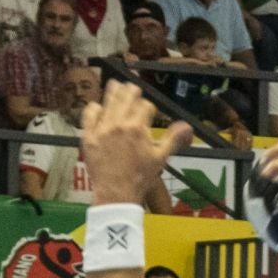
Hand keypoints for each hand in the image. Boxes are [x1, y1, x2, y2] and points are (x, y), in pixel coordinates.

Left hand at [79, 81, 192, 204]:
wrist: (116, 193)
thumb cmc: (140, 178)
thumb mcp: (160, 158)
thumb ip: (173, 139)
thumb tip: (188, 126)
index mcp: (137, 128)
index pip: (145, 106)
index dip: (148, 107)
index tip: (148, 112)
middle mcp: (119, 124)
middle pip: (126, 97)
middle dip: (131, 91)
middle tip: (132, 87)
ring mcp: (102, 130)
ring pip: (108, 102)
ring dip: (113, 92)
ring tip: (115, 84)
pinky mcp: (88, 137)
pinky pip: (89, 115)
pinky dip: (94, 108)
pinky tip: (97, 106)